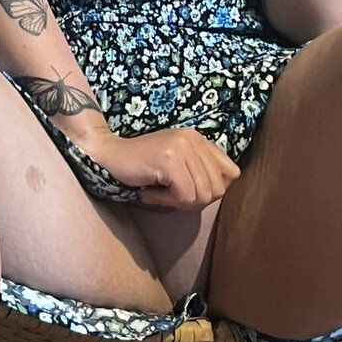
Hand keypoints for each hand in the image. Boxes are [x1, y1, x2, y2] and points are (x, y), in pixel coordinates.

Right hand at [77, 125, 240, 210]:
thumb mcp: (179, 164)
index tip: (187, 188)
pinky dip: (167, 202)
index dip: (212, 189)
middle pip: (218, 189)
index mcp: (199, 138)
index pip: (231, 173)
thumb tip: (223, 189)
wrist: (109, 156)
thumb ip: (201, 171)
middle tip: (169, 194)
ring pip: (202, 196)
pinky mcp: (170, 159)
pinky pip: (184, 196)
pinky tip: (151, 192)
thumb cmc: (143, 166)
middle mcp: (194, 138)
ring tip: (160, 191)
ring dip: (179, 202)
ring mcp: (182, 147)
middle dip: (194, 200)